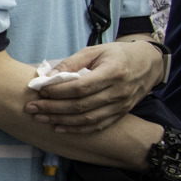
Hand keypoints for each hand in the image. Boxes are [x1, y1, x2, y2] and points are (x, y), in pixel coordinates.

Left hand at [25, 42, 162, 133]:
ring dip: (61, 120)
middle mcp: (118, 92)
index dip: (58, 91)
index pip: (81, 87)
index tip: (40, 91)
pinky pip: (98, 125)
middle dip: (53, 108)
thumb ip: (71, 62)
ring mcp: (121, 106)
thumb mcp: (95, 51)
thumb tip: (47, 76)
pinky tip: (59, 128)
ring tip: (41, 118)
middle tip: (32, 107)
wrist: (149, 64)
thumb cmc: (118, 54)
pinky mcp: (121, 114)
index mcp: (113, 73)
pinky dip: (77, 129)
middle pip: (81, 105)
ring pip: (88, 119)